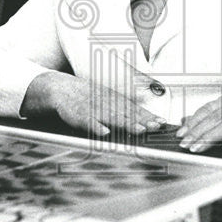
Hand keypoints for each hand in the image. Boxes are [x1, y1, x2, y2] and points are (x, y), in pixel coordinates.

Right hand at [23, 71, 164, 137]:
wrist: (59, 88)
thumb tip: (145, 119)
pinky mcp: (77, 115)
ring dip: (126, 123)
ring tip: (139, 130)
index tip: (162, 122)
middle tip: (156, 127)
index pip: (133, 108)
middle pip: (126, 113)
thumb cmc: (87, 97)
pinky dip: (95, 127)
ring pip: (111, 117)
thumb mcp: (107, 99)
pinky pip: (87, 122)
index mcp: (113, 99)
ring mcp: (92, 109)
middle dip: (142, 120)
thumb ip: (124, 109)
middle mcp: (105, 103)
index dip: (148, 115)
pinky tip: (104, 133)